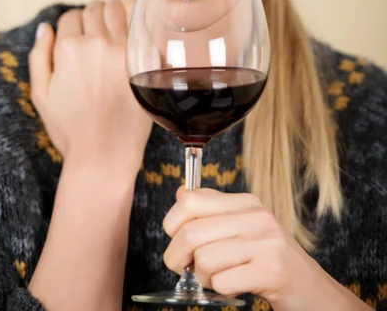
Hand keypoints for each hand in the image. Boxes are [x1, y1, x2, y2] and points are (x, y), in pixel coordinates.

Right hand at [28, 0, 152, 176]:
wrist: (105, 153)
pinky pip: (141, 20)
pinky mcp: (146, 58)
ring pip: (118, 7)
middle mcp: (97, 43)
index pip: (71, 16)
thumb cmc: (71, 128)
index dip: (74, 22)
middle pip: (95, 8)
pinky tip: (134, 3)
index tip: (79, 30)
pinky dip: (136, 8)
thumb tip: (45, 27)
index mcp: (69, 49)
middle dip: (93, 13)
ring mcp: (125, 49)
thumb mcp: (41, 94)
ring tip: (115, 6)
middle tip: (98, 22)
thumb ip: (39, 56)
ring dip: (114, 5)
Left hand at [163, 188, 367, 310]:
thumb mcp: (243, 228)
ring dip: (203, 278)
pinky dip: (221, 290)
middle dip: (177, 258)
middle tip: (185, 268)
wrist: (312, 290)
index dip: (172, 223)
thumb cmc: (270, 260)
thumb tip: (181, 193)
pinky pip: (222, 282)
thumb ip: (213, 210)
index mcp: (245, 202)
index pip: (190, 200)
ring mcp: (266, 242)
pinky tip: (235, 286)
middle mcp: (256, 216)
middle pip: (191, 232)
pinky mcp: (272, 271)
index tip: (176, 239)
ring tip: (219, 277)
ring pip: (204, 260)